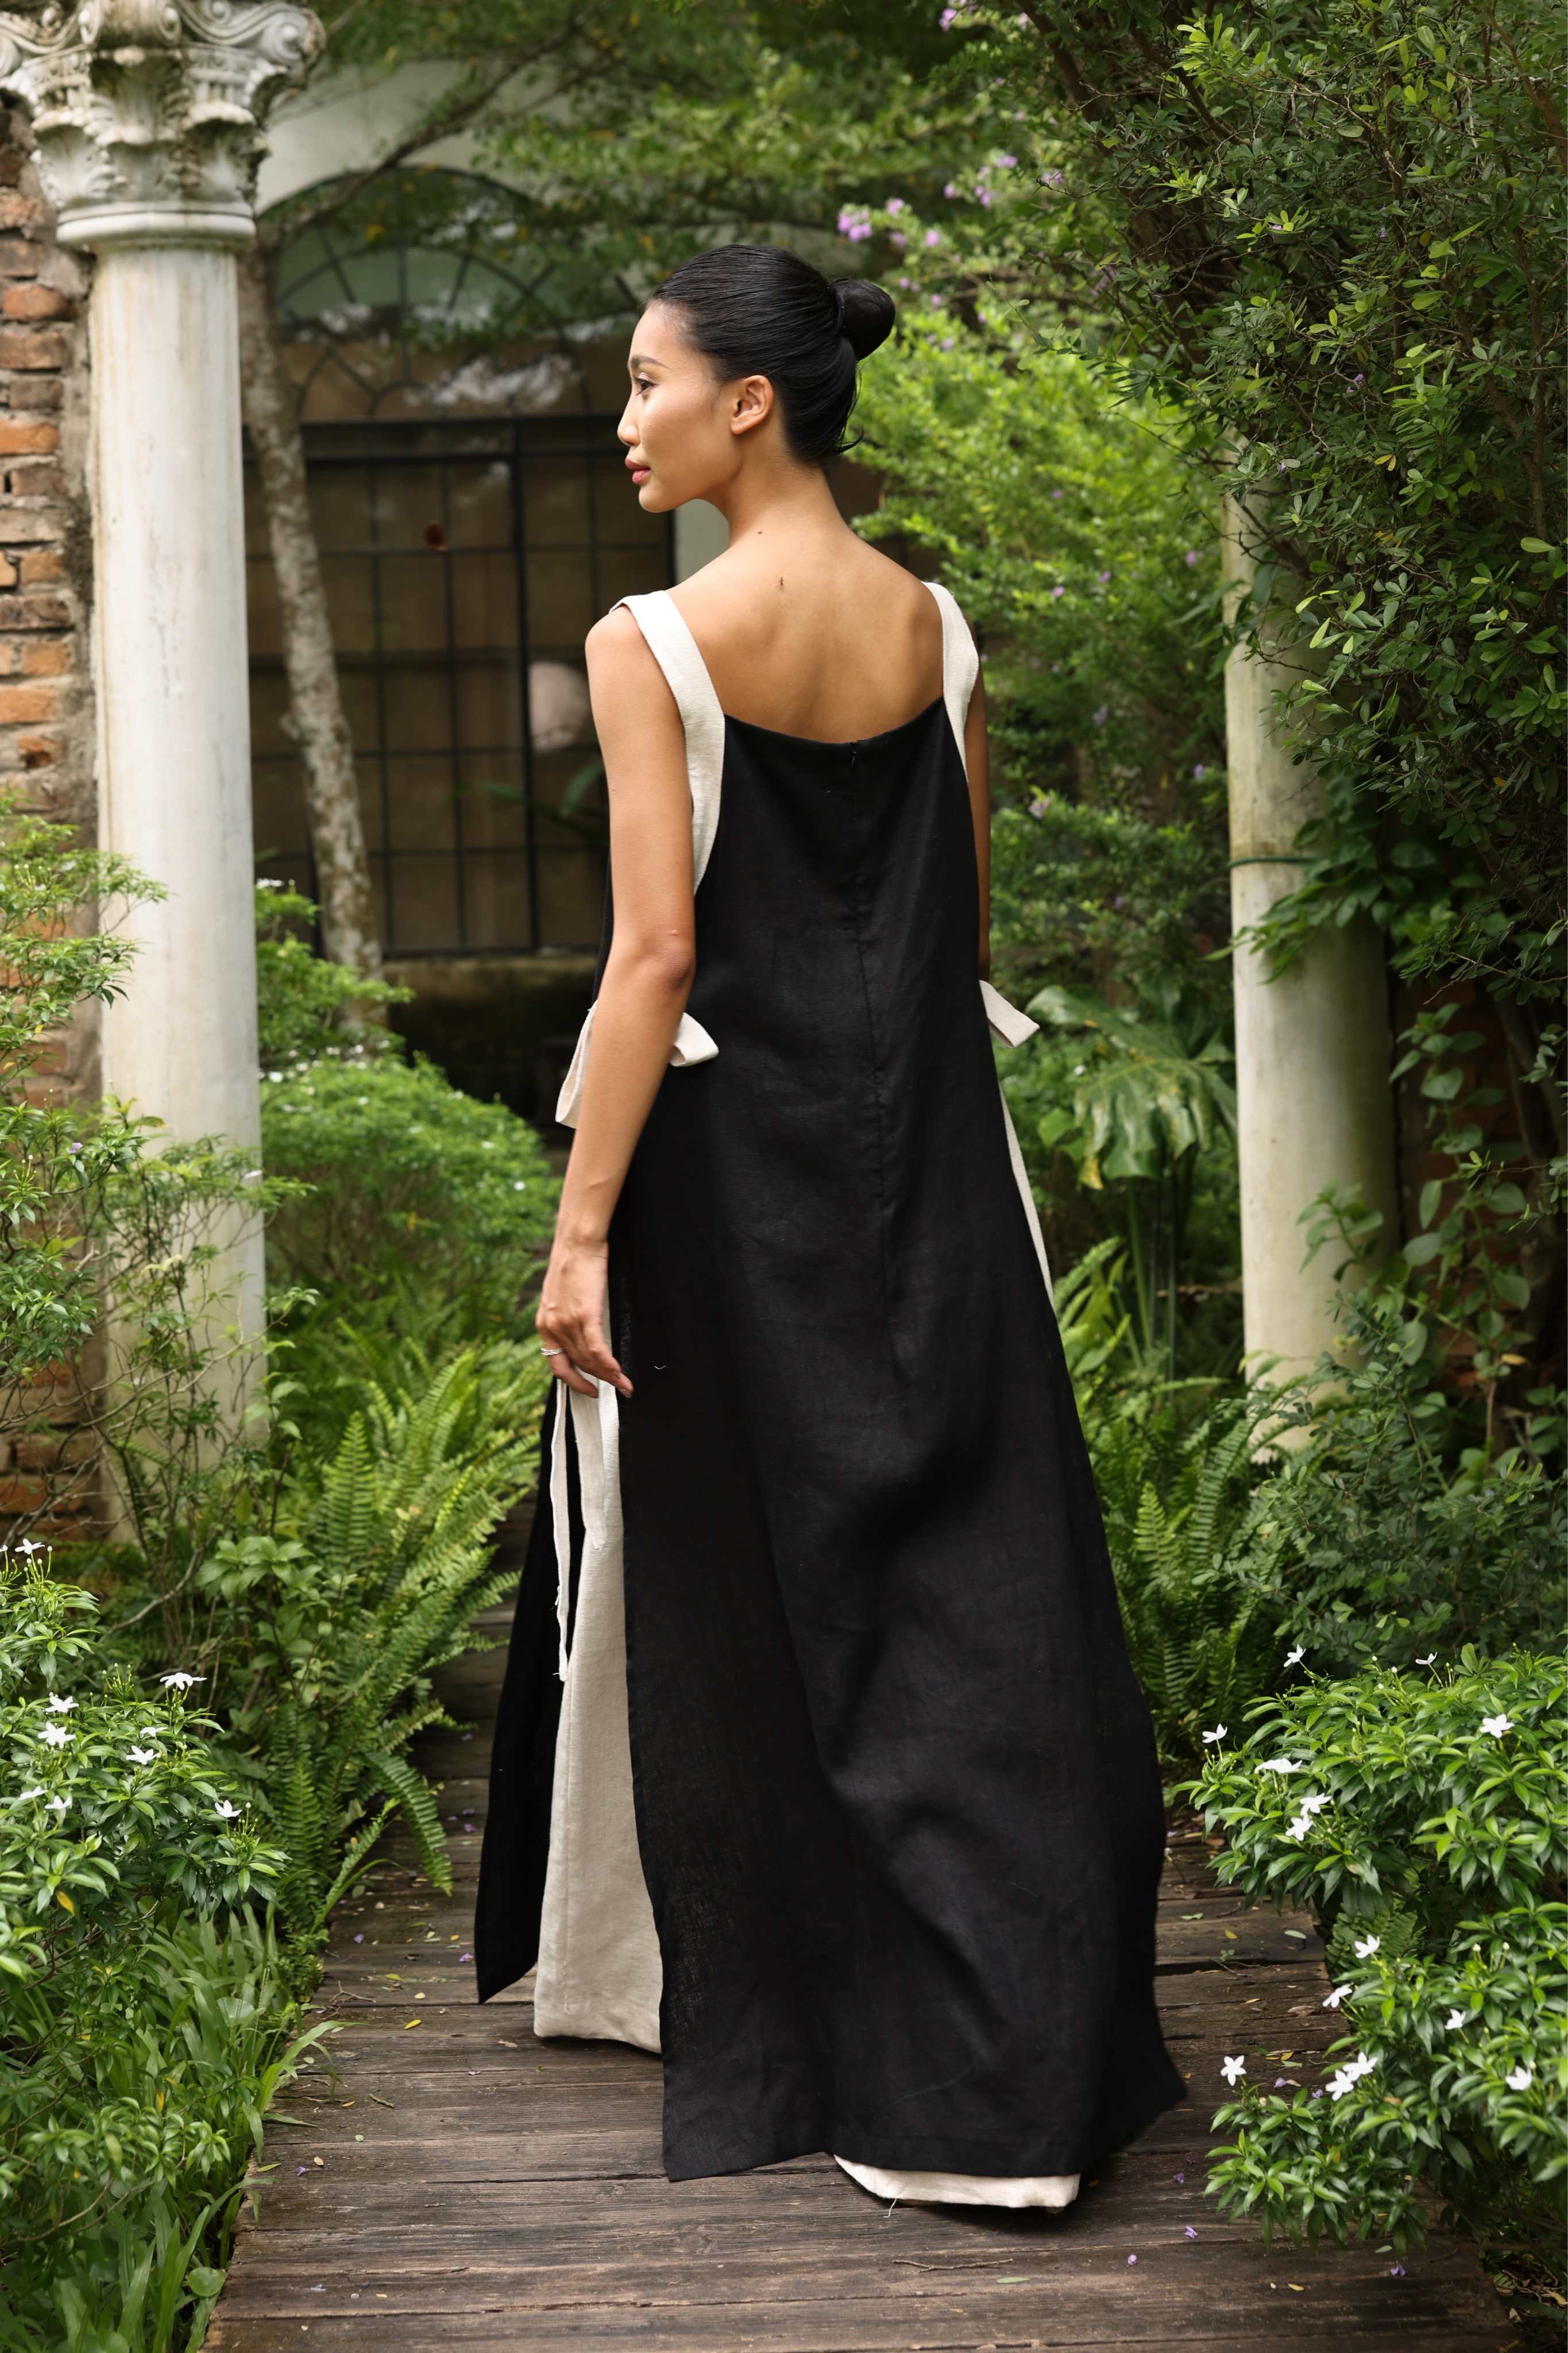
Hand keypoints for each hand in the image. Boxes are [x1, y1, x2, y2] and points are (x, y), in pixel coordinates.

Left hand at [536, 1233, 632, 1398]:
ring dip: (608, 1376)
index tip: (589, 1389)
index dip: (574, 1381)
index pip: (557, 1364)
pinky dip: (609, 1366)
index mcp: (544, 1324)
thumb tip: (585, 1334)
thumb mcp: (562, 1296)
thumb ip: (568, 1317)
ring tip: (624, 1384)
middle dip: (598, 1381)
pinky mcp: (584, 1315)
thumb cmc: (575, 1263)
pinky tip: (620, 1373)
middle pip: (577, 1365)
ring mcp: (566, 1323)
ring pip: (588, 1361)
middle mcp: (552, 1327)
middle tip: (617, 1388)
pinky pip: (597, 1351)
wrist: (577, 1241)